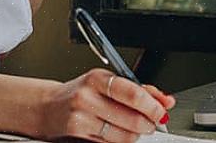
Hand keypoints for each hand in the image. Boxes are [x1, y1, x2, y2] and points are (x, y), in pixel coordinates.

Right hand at [37, 68, 174, 141]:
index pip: (133, 94)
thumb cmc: (81, 92)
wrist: (49, 107)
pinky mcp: (80, 136)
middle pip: (132, 119)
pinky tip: (117, 132)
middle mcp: (87, 98)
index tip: (162, 110)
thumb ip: (138, 89)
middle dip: (149, 123)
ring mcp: (82, 119)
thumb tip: (165, 100)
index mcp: (97, 78)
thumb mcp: (107, 82)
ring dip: (136, 134)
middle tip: (153, 121)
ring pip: (125, 136)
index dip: (152, 106)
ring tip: (135, 127)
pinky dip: (121, 140)